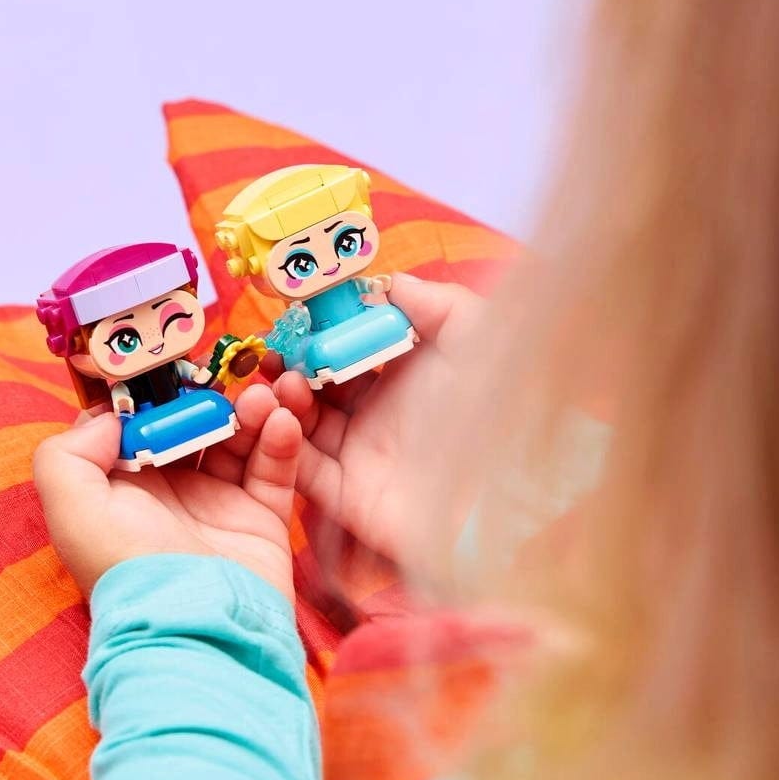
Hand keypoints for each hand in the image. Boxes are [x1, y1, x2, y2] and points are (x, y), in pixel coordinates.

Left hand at [35, 384, 302, 600]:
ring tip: (261, 396)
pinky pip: (274, 467)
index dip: (158, 395)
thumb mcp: (70, 506)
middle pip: (195, 426)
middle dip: (210, 397)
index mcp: (124, 487)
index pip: (142, 426)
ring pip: (239, 439)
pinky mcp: (261, 518)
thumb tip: (106, 419)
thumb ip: (67, 452)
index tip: (176, 365)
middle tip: (226, 376)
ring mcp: (219, 504)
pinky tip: (280, 420)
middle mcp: (171, 492)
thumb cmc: (127, 565)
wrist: (195, 626)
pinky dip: (280, 439)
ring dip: (251, 410)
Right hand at [273, 273, 481, 567]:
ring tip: (282, 381)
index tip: (295, 314)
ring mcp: (360, 456)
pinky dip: (282, 441)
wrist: (504, 489)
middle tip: (274, 348)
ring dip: (284, 398)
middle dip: (291, 363)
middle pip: (317, 385)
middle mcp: (377, 414)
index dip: (318, 330)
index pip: (346, 348)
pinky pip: (303, 467)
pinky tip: (281, 416)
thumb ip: (432, 300)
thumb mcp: (474, 336)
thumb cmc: (493, 407)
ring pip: (302, 423)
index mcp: (403, 377)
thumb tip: (382, 284)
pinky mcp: (348, 495)